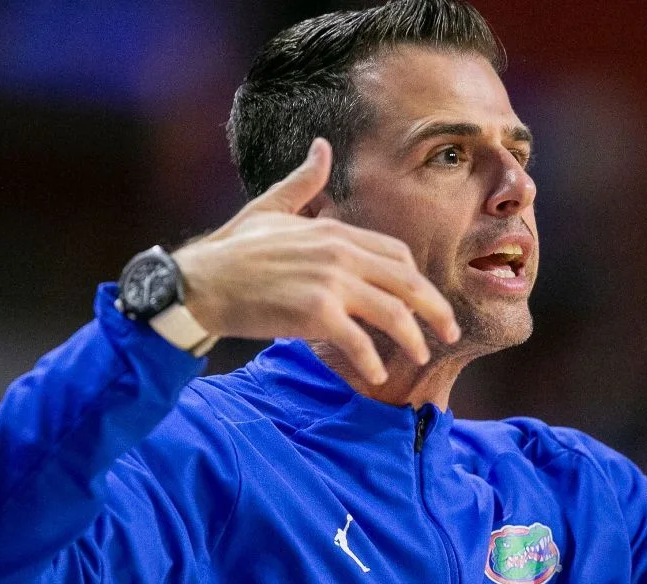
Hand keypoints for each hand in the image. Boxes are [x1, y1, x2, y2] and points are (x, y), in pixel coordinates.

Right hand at [171, 138, 458, 383]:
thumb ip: (302, 182)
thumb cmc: (231, 251)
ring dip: (414, 338)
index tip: (425, 300)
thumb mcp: (270, 208)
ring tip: (422, 355)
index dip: (417, 279)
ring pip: (393, 313)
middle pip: (407, 282)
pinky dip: (372, 360)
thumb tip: (321, 147)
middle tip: (451, 331)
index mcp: (335, 230)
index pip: (396, 254)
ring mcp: (329, 282)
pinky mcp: (315, 312)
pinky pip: (359, 340)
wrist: (196, 284)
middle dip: (435, 309)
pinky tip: (377, 373)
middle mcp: (339, 252)